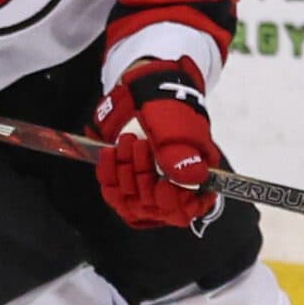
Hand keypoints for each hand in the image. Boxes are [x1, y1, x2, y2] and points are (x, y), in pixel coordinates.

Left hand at [93, 57, 222, 229]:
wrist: (146, 94)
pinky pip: (113, 192)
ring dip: (125, 171)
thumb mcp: (181, 129)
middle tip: (141, 145)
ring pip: (131, 200)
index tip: (162, 185)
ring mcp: (146, 188)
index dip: (172, 203)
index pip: (185, 210)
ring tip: (127, 141)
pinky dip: (108, 174)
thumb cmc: (171, 110)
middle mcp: (170, 191)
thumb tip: (191, 177)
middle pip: (153, 206)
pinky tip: (109, 153)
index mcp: (196, 181)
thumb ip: (183, 154)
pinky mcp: (125, 183)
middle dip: (144, 176)